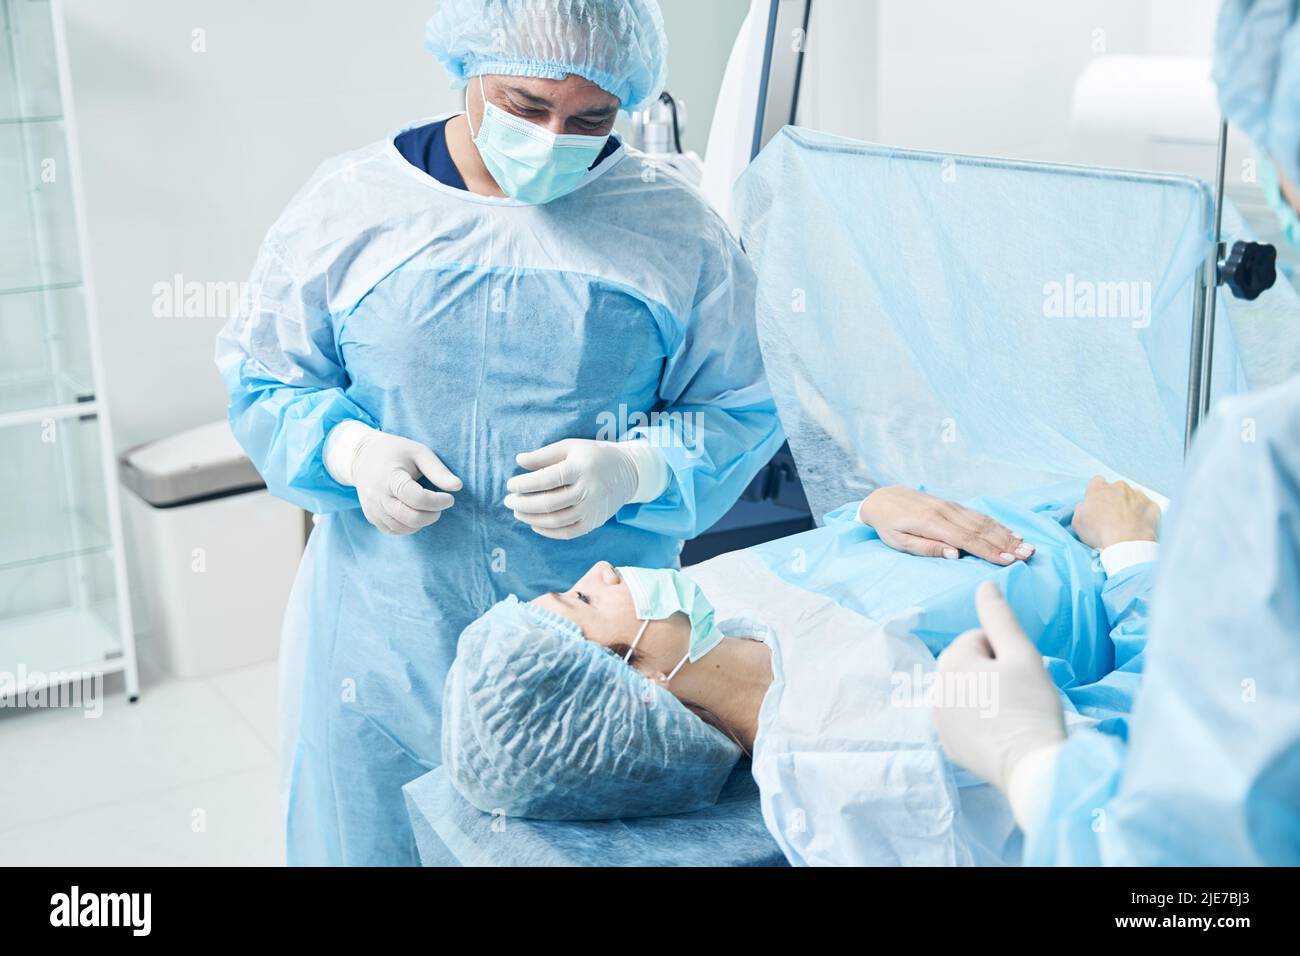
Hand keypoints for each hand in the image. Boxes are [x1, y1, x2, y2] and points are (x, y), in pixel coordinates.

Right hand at [348, 429, 461, 534]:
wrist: (362, 456)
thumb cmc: (396, 452)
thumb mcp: (419, 453)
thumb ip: (438, 470)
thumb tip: (458, 486)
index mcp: (391, 478)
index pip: (417, 499)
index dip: (437, 502)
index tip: (449, 498)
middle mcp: (378, 496)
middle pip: (411, 518)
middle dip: (432, 515)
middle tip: (440, 504)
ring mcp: (373, 509)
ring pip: (403, 528)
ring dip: (422, 522)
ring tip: (428, 507)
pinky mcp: (371, 517)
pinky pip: (394, 531)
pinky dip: (409, 526)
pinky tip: (415, 512)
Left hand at [504, 439, 639, 539]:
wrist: (627, 472)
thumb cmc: (593, 456)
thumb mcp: (570, 447)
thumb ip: (544, 455)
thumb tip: (519, 461)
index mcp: (580, 468)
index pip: (547, 479)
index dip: (525, 484)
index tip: (510, 485)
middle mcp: (587, 490)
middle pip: (549, 502)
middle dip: (524, 504)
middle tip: (508, 501)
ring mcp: (592, 509)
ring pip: (556, 520)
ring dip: (532, 518)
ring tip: (518, 512)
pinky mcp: (594, 522)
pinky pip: (567, 532)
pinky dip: (548, 531)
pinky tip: (534, 524)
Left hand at [858, 486, 1033, 564]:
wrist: (883, 498)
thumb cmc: (889, 525)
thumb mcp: (899, 541)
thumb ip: (926, 548)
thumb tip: (955, 555)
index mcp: (931, 522)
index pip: (966, 539)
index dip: (989, 551)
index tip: (1008, 561)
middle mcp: (945, 511)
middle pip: (981, 529)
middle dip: (1006, 543)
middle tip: (1028, 556)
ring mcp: (951, 506)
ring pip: (984, 521)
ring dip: (1007, 534)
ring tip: (1027, 546)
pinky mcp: (953, 505)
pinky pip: (979, 515)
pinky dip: (997, 525)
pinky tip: (1012, 533)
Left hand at [933, 582, 1066, 793]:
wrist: (1033, 767)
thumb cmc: (1031, 706)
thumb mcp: (1022, 654)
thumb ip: (1000, 617)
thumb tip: (984, 585)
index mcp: (951, 661)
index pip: (981, 640)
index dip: (1007, 653)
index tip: (1021, 675)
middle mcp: (936, 688)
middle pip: (972, 665)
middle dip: (995, 673)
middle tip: (1020, 695)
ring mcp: (940, 720)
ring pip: (969, 692)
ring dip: (988, 696)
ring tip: (1012, 715)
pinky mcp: (949, 745)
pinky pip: (965, 720)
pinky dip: (981, 722)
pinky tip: (1002, 734)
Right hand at [1071, 476, 1159, 550]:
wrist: (1127, 546)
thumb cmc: (1100, 534)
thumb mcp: (1078, 522)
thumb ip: (1081, 509)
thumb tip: (1085, 506)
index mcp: (1099, 488)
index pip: (1097, 482)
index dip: (1097, 494)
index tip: (1098, 505)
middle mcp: (1120, 486)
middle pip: (1116, 489)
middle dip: (1115, 499)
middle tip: (1113, 517)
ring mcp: (1138, 495)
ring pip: (1133, 497)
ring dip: (1130, 505)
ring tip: (1128, 523)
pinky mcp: (1153, 505)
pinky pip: (1148, 507)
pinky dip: (1144, 514)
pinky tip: (1139, 526)